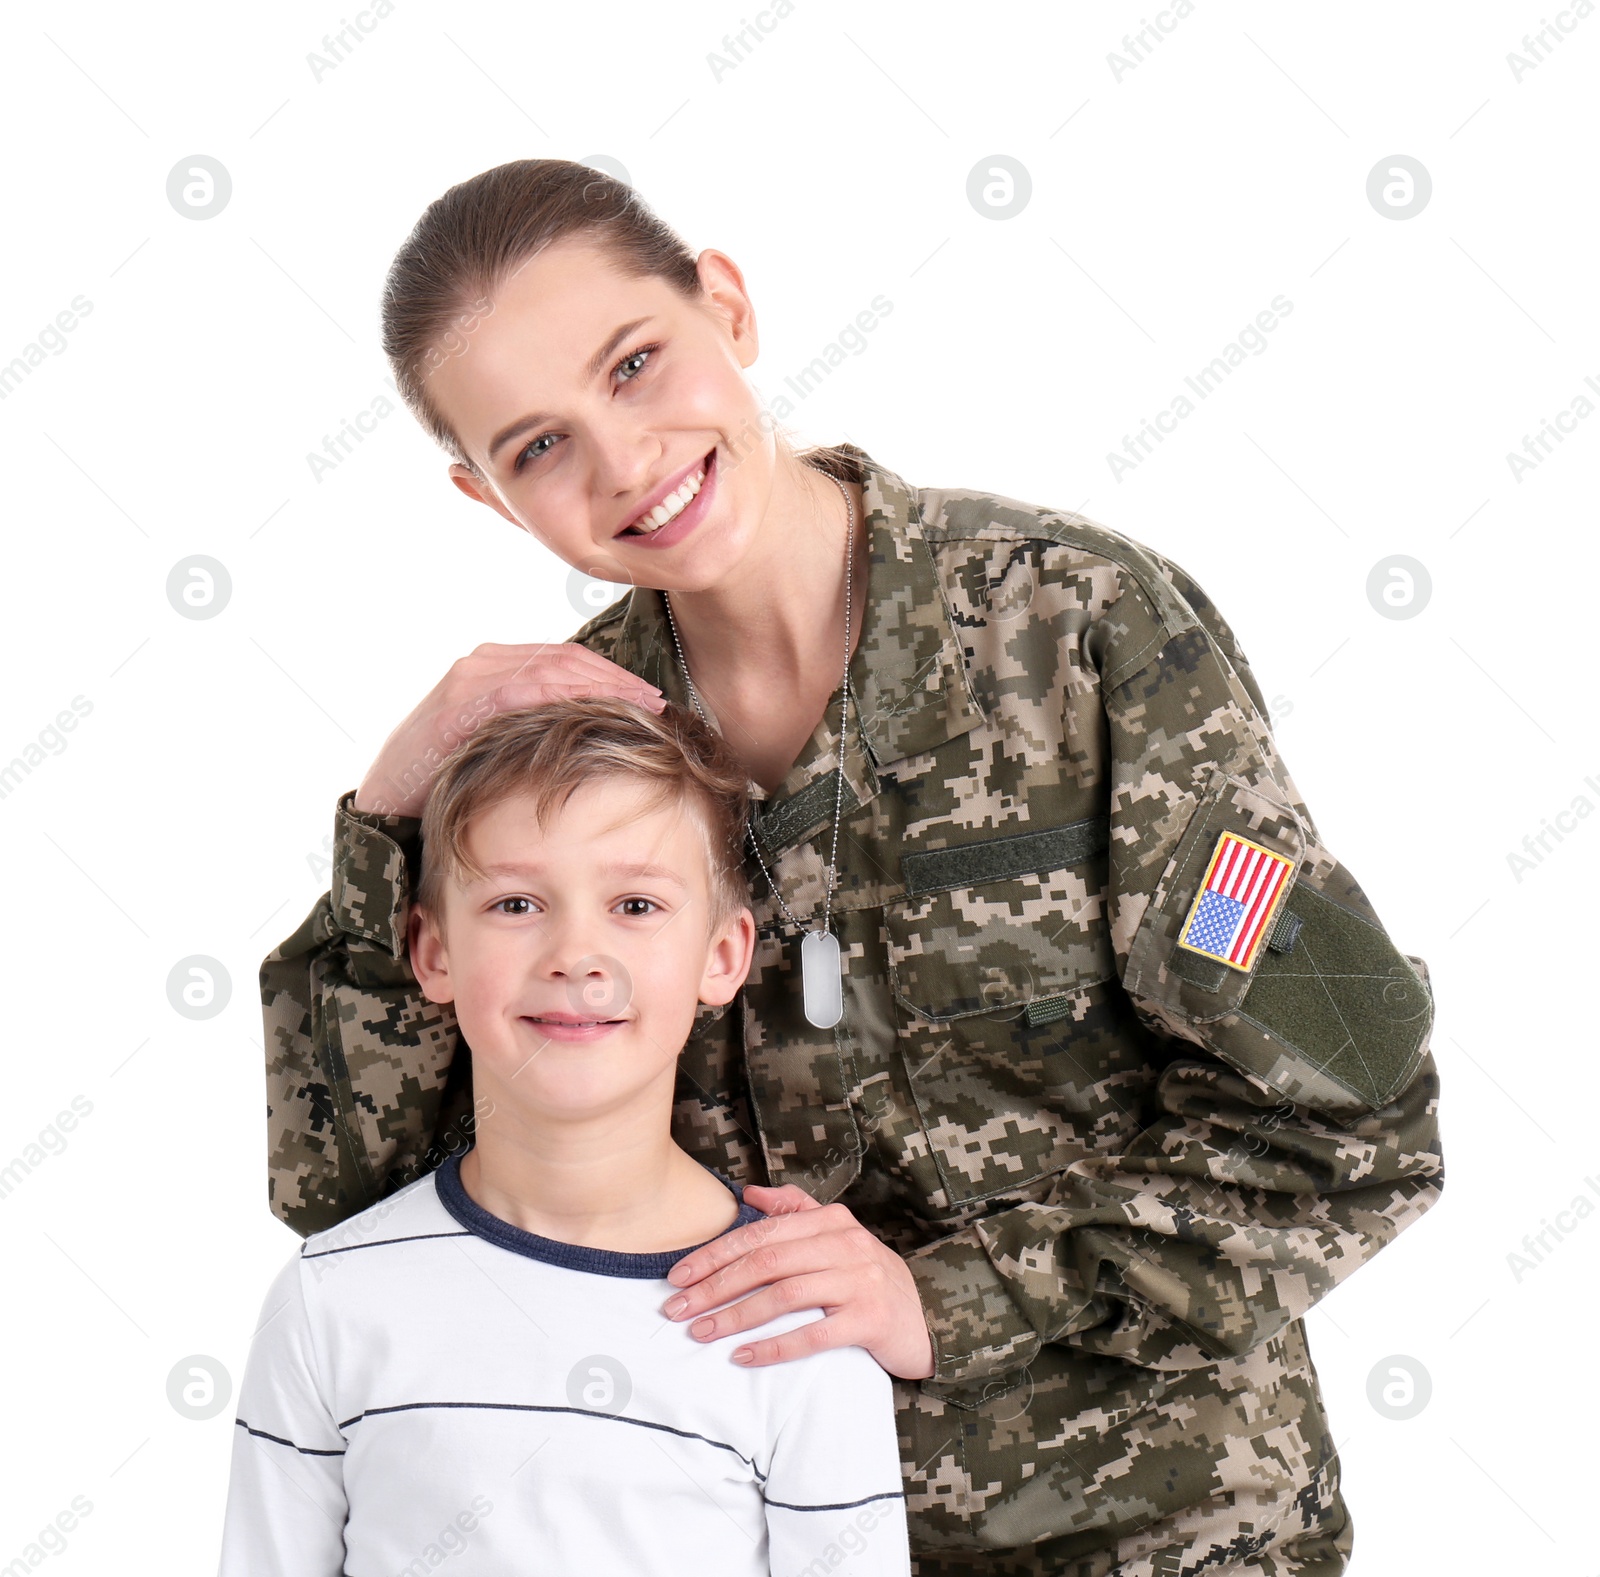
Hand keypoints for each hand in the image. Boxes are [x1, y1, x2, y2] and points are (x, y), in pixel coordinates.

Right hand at [351, 642, 665, 816]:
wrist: (387, 807)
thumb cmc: (447, 782)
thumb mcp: (500, 747)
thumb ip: (535, 730)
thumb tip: (592, 738)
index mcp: (495, 667)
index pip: (566, 659)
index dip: (612, 675)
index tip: (649, 698)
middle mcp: (483, 663)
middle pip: (566, 658)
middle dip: (616, 679)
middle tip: (655, 702)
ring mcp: (468, 678)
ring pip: (549, 668)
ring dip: (599, 686)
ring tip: (637, 708)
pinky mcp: (458, 703)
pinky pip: (520, 691)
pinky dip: (561, 699)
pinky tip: (593, 714)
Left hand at [659, 1183, 935, 1379]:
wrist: (923, 1317)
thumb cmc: (866, 1276)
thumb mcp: (836, 1234)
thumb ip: (795, 1209)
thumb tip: (749, 1193)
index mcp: (830, 1220)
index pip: (760, 1235)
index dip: (714, 1255)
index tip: (678, 1276)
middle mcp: (844, 1245)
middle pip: (765, 1263)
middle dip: (714, 1286)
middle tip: (677, 1308)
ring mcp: (858, 1282)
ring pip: (784, 1296)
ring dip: (735, 1316)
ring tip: (701, 1333)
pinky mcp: (868, 1320)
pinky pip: (813, 1335)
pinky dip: (774, 1347)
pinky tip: (743, 1357)